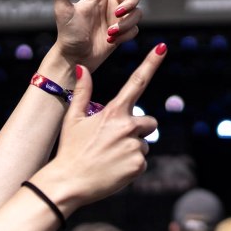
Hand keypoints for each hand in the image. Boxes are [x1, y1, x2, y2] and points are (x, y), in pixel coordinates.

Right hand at [30, 43, 165, 209]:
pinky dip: (131, 165)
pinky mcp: (139, 165)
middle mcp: (128, 127)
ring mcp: (135, 147)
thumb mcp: (73, 118)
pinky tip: (114, 169)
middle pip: (149, 122)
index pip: (136, 82)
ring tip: (109, 157)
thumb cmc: (69, 149)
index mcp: (114, 112)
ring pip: (144, 144)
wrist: (68, 183)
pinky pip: (142, 162)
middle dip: (137, 129)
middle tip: (114, 141)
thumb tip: (83, 68)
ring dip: (132, 149)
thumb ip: (82, 92)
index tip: (162, 47)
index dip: (150, 63)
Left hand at [47, 0, 142, 70]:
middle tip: (118, 15)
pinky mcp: (123, 31)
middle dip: (133, 3)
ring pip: (138, 13)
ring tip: (110, 33)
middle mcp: (110, 1)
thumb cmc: (67, 34)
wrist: (76, 58)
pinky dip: (126, 34)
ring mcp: (117, 16)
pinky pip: (136, 28)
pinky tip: (113, 40)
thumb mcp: (63, 11)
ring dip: (126, 23)